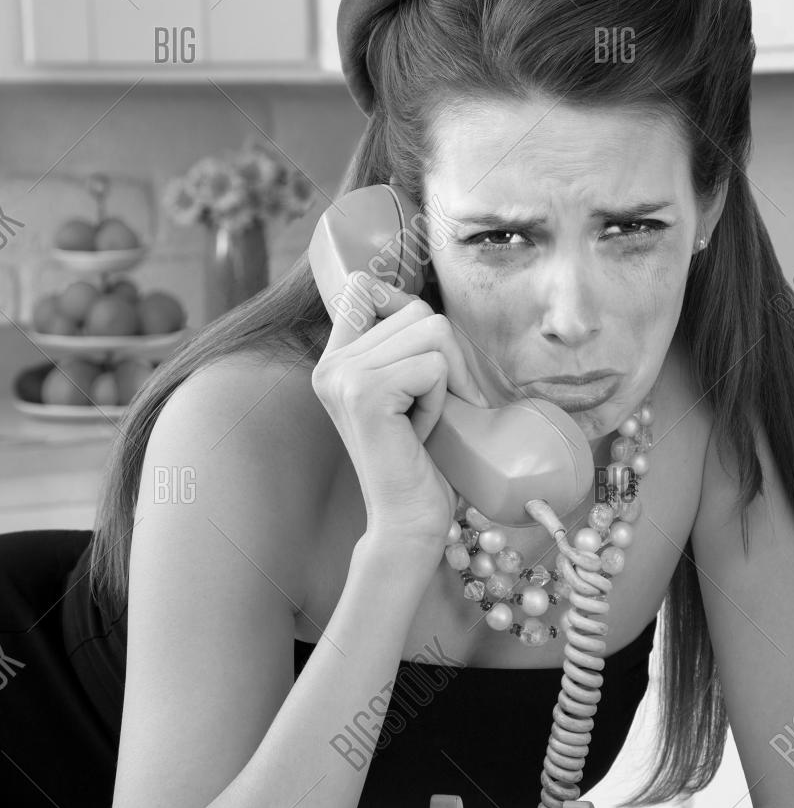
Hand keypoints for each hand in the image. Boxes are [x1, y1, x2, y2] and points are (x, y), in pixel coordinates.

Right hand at [311, 271, 489, 548]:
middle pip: (417, 309)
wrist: (408, 521)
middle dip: (446, 358)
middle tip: (433, 407)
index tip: (422, 353)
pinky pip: (434, 367)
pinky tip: (422, 432)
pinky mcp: (367, 394)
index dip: (406, 307)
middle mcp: (331, 364)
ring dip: (448, 380)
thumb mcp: (408, 392)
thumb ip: (403, 348)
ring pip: (433, 332)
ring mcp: (345, 377)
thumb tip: (424, 306)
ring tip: (425, 419)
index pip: (364, 286)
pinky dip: (443, 400)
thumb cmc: (420, 460)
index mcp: (334, 360)